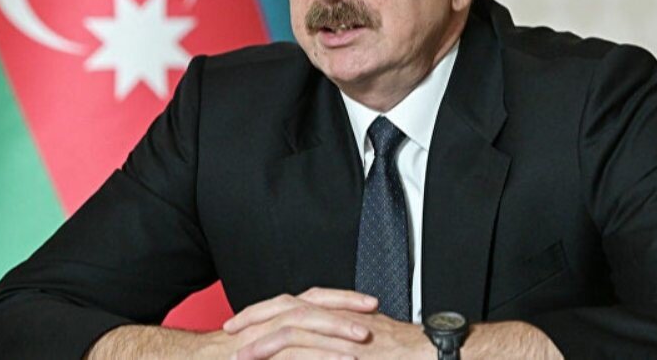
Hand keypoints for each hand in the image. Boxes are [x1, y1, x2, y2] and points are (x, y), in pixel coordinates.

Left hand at [217, 287, 427, 359]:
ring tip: (240, 355)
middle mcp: (336, 315)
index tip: (243, 320)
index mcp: (337, 310)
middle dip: (254, 317)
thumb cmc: (399, 350)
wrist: (426, 351)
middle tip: (230, 328)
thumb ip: (335, 338)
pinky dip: (286, 358)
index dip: (266, 309)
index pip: (294, 302)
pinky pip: (309, 351)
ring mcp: (340, 331)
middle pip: (286, 307)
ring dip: (262, 342)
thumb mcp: (359, 338)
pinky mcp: (344, 349)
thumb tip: (313, 348)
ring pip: (292, 327)